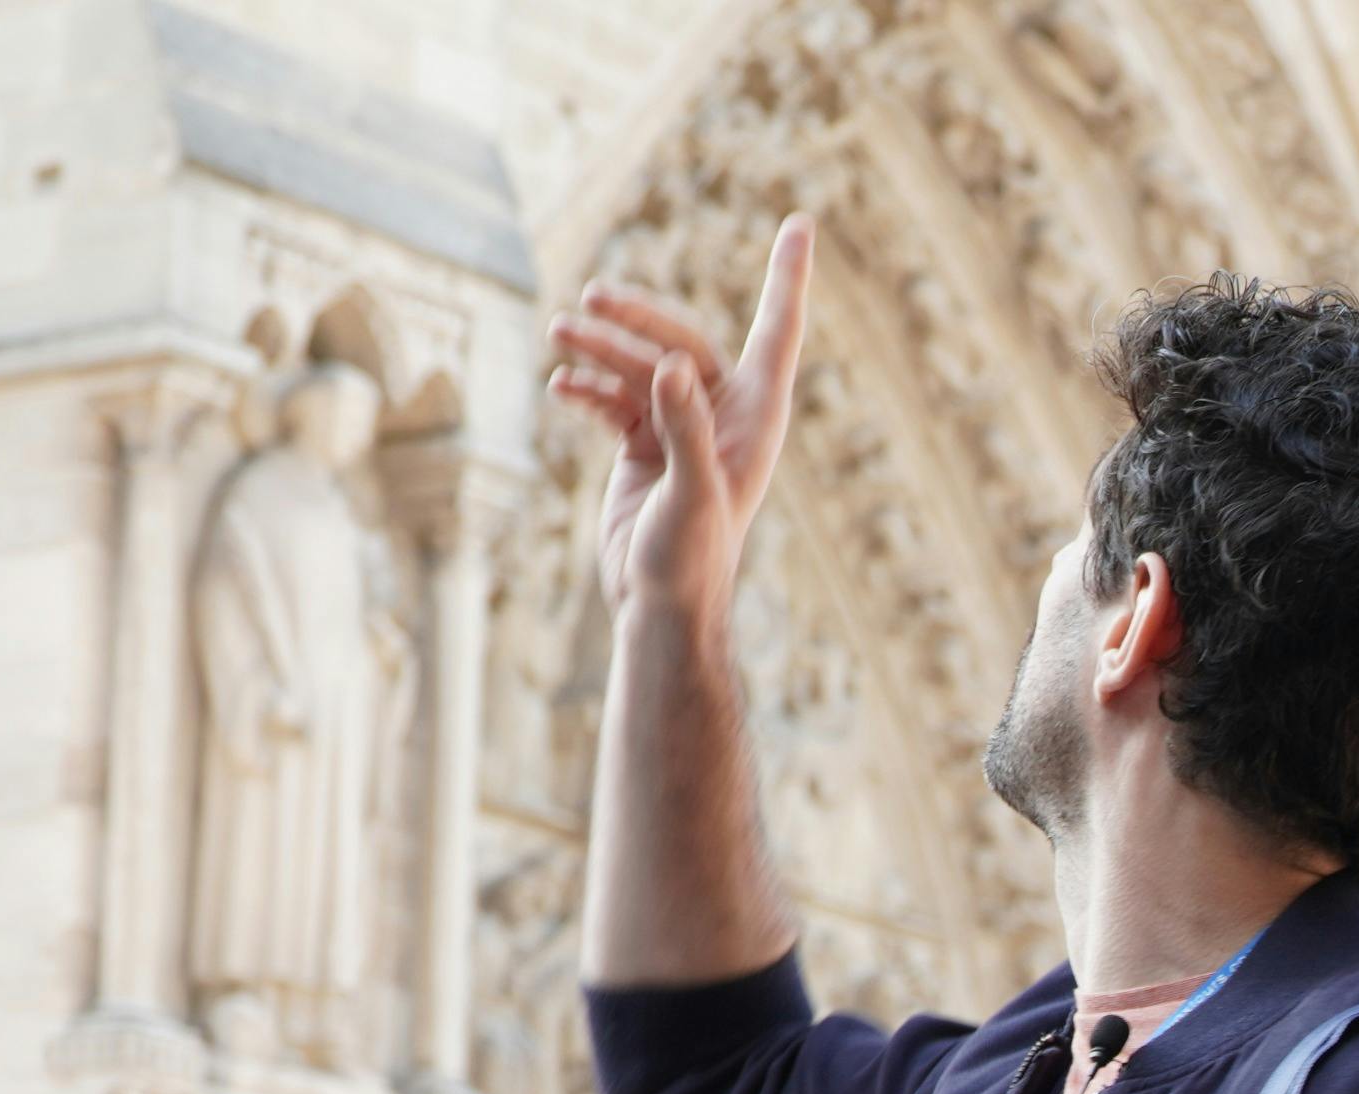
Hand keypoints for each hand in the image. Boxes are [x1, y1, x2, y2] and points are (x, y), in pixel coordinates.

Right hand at [545, 215, 814, 632]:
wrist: (658, 605)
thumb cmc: (691, 559)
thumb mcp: (693, 492)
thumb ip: (684, 427)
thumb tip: (668, 365)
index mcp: (755, 417)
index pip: (777, 331)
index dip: (787, 277)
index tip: (800, 223)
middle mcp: (723, 415)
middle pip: (682, 341)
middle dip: (636, 320)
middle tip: (588, 302)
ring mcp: (681, 428)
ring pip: (640, 367)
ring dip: (600, 349)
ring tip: (558, 333)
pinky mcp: (644, 447)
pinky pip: (615, 400)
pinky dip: (589, 390)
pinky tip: (561, 387)